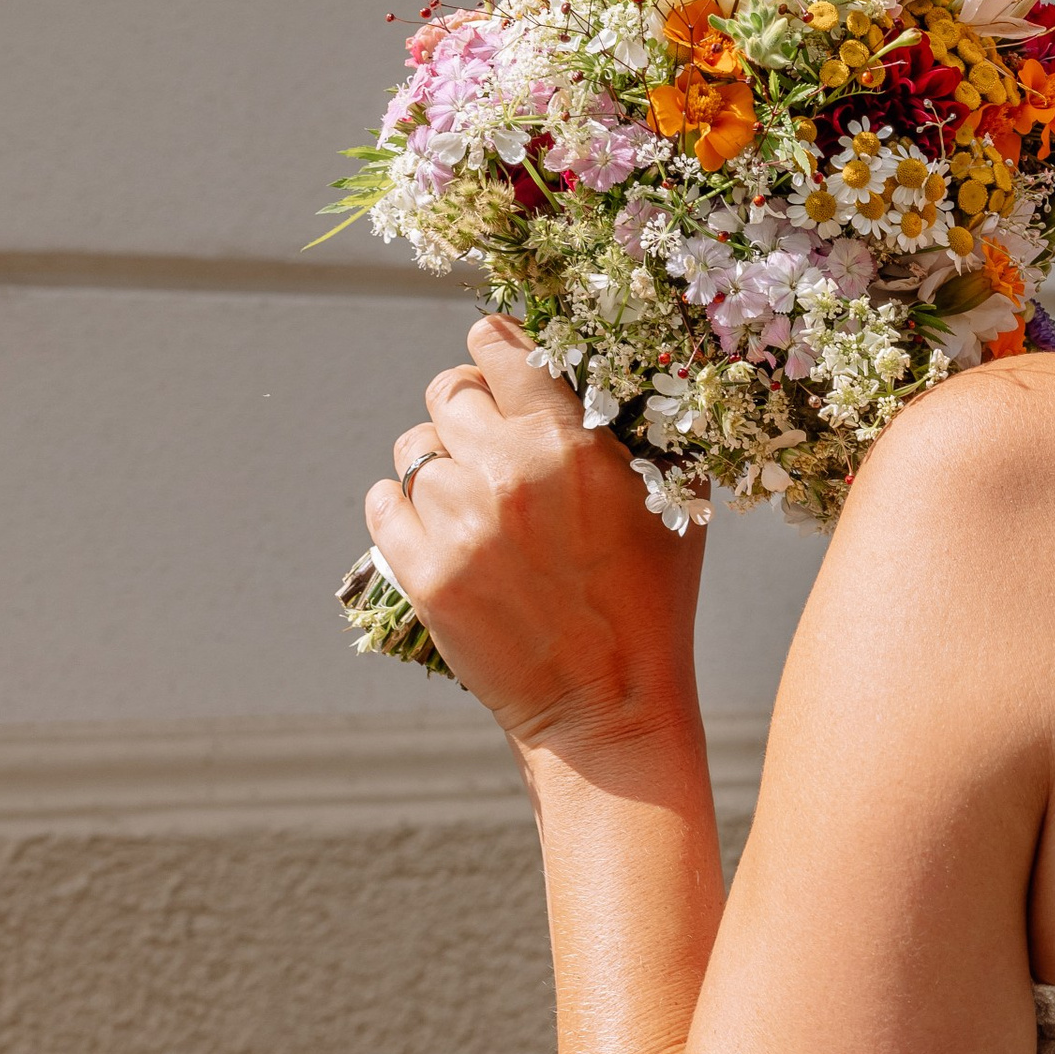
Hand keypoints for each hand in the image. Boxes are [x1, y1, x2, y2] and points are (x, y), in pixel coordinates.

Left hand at [366, 318, 703, 753]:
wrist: (607, 702)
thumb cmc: (651, 600)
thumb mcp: (673, 501)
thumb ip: (639, 430)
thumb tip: (612, 371)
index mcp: (570, 443)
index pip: (501, 352)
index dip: (494, 350)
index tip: (493, 361)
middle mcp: (508, 472)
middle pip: (449, 393)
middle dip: (464, 408)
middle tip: (483, 440)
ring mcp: (459, 524)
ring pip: (413, 450)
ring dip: (435, 465)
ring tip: (468, 502)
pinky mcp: (424, 573)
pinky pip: (381, 504)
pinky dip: (399, 510)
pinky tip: (435, 531)